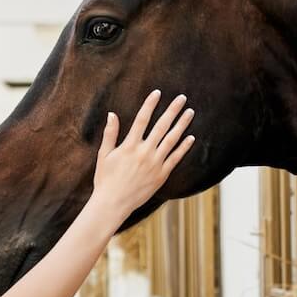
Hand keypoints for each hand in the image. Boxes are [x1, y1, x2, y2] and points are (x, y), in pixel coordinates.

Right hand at [92, 89, 194, 221]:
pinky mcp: (161, 175)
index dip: (150, 104)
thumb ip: (110, 134)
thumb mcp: (104, 155)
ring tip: (190, 112)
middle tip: (182, 98)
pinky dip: (183, 147)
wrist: (113, 203)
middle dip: (172, 110)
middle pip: (161, 126)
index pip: (142, 119)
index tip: (157, 93)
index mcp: (129, 145)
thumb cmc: (106, 179)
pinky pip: (175, 158)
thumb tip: (112, 114)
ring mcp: (155, 163)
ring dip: (182, 125)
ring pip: (172, 140)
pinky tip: (191, 137)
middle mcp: (144, 152)